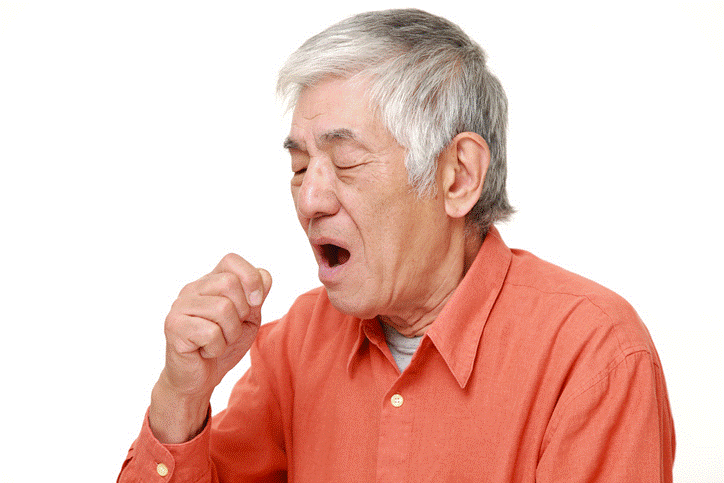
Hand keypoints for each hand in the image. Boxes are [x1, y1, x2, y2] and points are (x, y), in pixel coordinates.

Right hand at [149, 253, 271, 442]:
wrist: (200, 379)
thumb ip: (257, 296)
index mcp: (210, 282)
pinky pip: (211, 332)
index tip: (255, 302)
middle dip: (241, 312)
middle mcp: (192, 289)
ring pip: (223, 309)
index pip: (231, 260)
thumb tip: (264, 276)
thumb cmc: (224, 344)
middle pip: (229, 283)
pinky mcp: (173, 327)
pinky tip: (205, 350)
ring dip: (230, 334)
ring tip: (218, 341)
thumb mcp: (249, 318)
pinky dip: (216, 347)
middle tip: (230, 329)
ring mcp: (180, 306)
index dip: (250, 278)